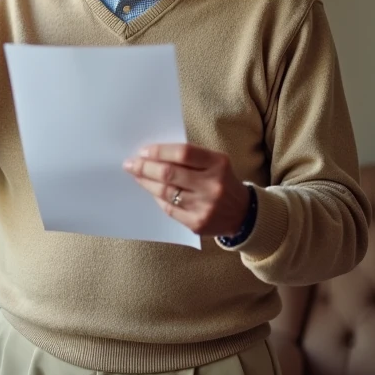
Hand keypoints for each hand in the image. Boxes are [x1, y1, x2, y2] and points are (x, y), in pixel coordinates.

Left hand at [124, 144, 250, 236]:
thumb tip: (154, 154)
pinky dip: (158, 198)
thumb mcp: (215, 162)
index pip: (183, 153)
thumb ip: (190, 157)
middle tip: (130, 164)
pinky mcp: (197, 224)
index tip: (143, 151)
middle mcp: (212, 185)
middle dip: (145, 167)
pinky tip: (151, 191)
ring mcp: (205, 206)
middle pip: (170, 173)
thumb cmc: (222, 181)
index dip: (160, 151)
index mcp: (218, 164)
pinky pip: (170, 209)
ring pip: (166, 192)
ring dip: (146, 183)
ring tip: (136, 176)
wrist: (243, 213)